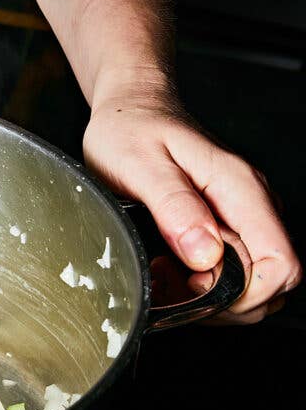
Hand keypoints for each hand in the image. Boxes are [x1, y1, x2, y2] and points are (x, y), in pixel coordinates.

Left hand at [83, 85, 299, 323]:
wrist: (129, 106)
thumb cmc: (130, 128)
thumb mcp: (140, 165)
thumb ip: (174, 209)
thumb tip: (206, 255)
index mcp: (239, 189)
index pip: (281, 262)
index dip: (244, 295)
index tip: (196, 291)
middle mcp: (249, 204)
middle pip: (274, 283)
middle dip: (226, 304)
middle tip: (173, 288)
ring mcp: (239, 215)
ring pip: (252, 283)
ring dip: (210, 298)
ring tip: (164, 277)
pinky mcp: (223, 223)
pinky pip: (230, 270)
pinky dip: (199, 285)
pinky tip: (165, 271)